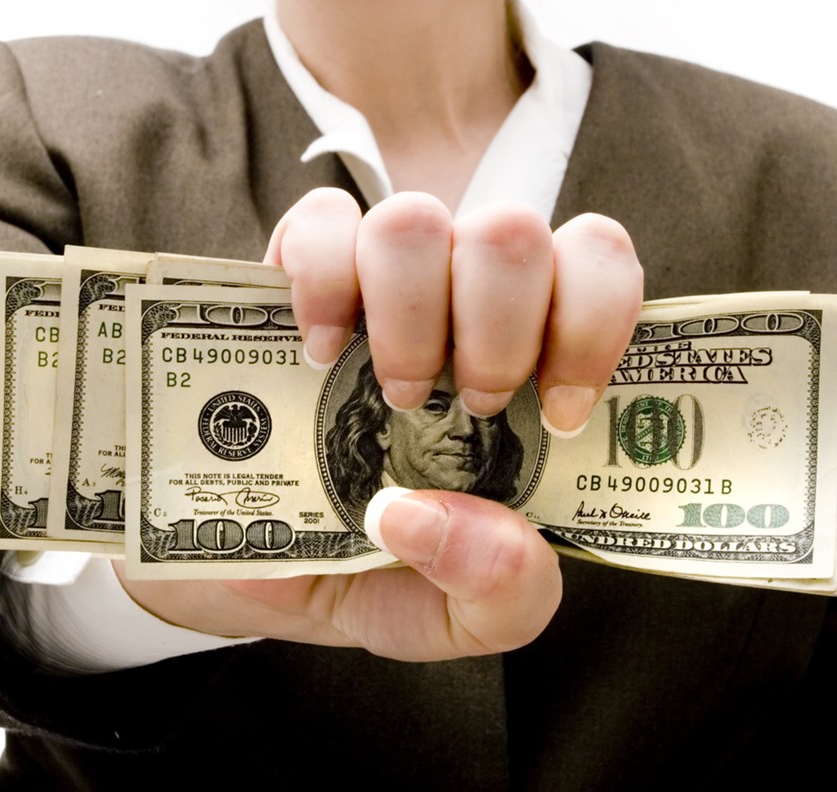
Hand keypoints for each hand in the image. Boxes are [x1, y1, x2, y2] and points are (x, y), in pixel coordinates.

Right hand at [116, 188, 641, 660]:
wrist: (236, 570)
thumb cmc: (373, 572)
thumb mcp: (456, 618)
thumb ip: (503, 592)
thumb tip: (437, 516)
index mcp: (536, 357)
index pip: (600, 265)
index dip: (592, 323)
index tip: (555, 413)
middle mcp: (468, 296)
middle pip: (513, 231)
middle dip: (496, 327)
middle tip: (464, 407)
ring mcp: (383, 275)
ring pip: (415, 219)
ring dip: (407, 313)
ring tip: (389, 393)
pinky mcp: (297, 267)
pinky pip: (320, 221)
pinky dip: (322, 284)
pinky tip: (315, 353)